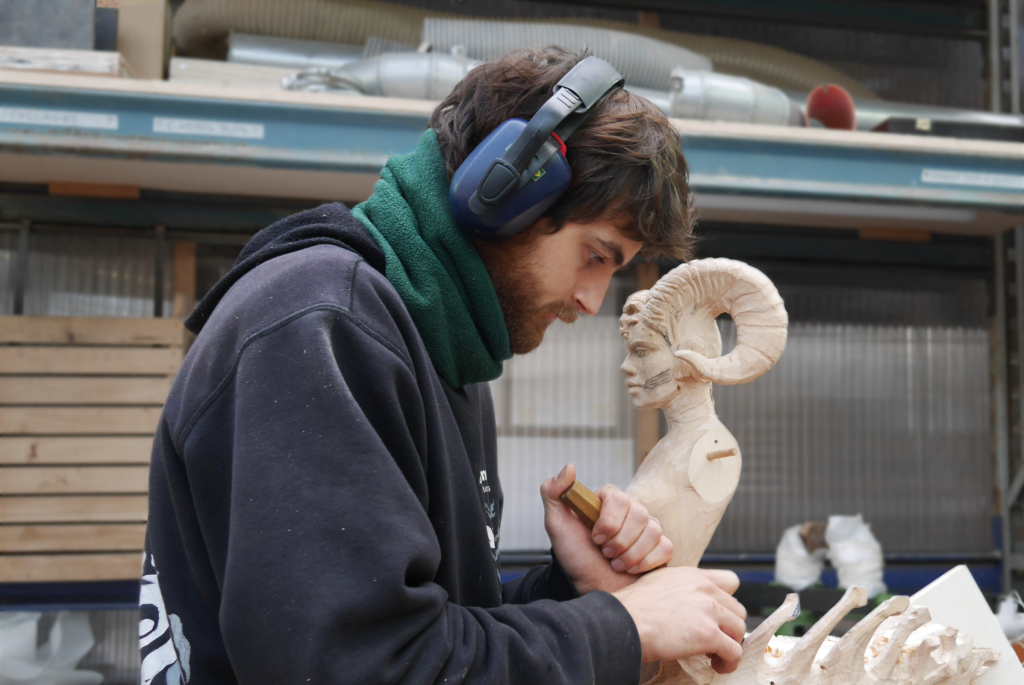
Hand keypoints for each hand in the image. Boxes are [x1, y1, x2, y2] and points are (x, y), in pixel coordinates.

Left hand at [540, 464, 672, 594]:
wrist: (588, 585)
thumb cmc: (574, 554)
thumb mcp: (556, 524)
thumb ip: (553, 492)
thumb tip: (569, 467)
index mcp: (608, 500)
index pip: (618, 498)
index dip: (608, 521)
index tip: (596, 538)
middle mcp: (630, 510)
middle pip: (639, 514)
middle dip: (619, 541)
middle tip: (605, 553)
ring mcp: (646, 529)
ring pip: (653, 531)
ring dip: (631, 554)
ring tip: (616, 563)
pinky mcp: (659, 548)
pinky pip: (666, 547)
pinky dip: (647, 562)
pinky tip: (632, 569)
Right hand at [612, 567, 746, 671]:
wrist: (623, 622)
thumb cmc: (632, 609)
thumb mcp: (657, 584)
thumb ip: (678, 588)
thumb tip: (683, 605)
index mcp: (691, 575)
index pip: (730, 581)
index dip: (727, 602)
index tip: (717, 616)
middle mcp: (703, 588)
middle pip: (737, 609)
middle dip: (728, 626)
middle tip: (713, 639)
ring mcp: (708, 610)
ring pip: (739, 629)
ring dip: (729, 644)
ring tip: (714, 655)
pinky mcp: (708, 634)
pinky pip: (734, 651)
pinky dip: (729, 662)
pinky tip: (716, 666)